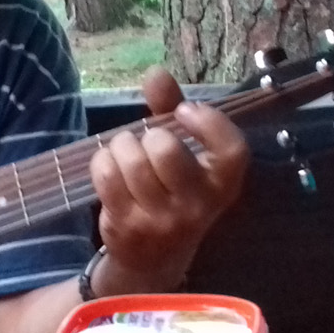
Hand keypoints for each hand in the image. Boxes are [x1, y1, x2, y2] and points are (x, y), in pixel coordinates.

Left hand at [88, 66, 248, 292]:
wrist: (155, 259)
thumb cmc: (174, 192)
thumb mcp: (185, 152)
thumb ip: (172, 109)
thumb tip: (156, 72)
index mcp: (223, 185)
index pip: (231, 151)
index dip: (208, 123)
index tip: (185, 111)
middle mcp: (197, 207)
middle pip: (166, 149)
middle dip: (150, 135)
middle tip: (148, 142)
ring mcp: (161, 221)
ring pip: (131, 160)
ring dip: (122, 146)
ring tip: (126, 152)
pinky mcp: (127, 227)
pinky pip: (107, 176)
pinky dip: (102, 161)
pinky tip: (110, 167)